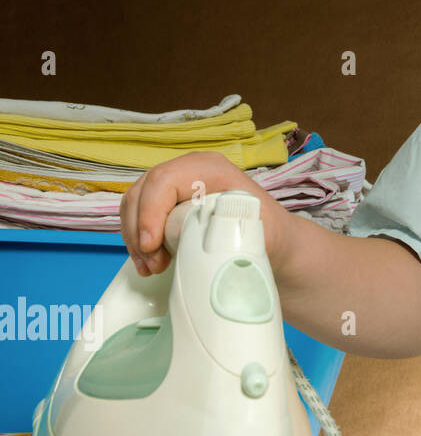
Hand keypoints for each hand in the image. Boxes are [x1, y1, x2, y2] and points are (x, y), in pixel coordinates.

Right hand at [119, 152, 288, 277]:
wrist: (270, 239)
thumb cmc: (266, 232)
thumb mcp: (254, 230)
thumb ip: (228, 233)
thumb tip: (201, 247)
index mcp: (209, 168)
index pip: (163, 181)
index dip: (150, 212)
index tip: (151, 246)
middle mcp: (188, 170)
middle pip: (142, 192)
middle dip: (139, 231)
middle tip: (153, 264)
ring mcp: (175, 184)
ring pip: (135, 204)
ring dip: (135, 238)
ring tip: (151, 267)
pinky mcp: (167, 201)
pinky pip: (138, 215)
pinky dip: (137, 239)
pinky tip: (148, 262)